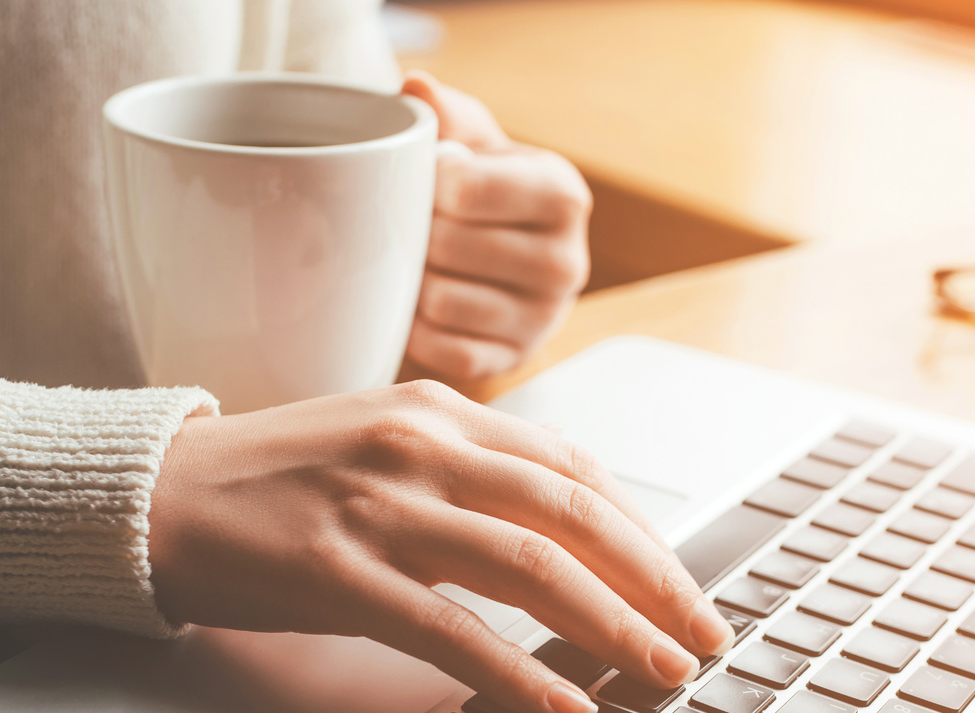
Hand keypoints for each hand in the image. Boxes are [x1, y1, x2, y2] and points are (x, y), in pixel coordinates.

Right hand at [148, 382, 732, 712]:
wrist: (155, 494)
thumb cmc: (271, 481)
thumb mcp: (380, 444)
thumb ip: (465, 474)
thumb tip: (559, 538)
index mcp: (440, 409)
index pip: (574, 469)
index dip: (643, 534)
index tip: (685, 587)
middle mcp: (421, 443)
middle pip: (573, 512)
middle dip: (655, 581)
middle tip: (705, 640)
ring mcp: (379, 503)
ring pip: (529, 564)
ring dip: (611, 626)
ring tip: (661, 676)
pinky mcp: (337, 568)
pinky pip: (451, 627)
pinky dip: (517, 670)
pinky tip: (562, 706)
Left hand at [400, 71, 590, 381]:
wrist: (507, 259)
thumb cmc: (485, 190)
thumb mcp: (475, 141)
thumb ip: (446, 113)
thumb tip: (418, 89)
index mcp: (563, 195)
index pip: (468, 190)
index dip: (425, 185)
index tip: (420, 182)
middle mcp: (567, 262)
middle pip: (449, 247)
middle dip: (416, 235)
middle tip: (407, 227)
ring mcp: (544, 319)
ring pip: (442, 301)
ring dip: (412, 282)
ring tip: (412, 263)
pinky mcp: (513, 360)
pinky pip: (445, 350)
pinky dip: (417, 328)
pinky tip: (416, 304)